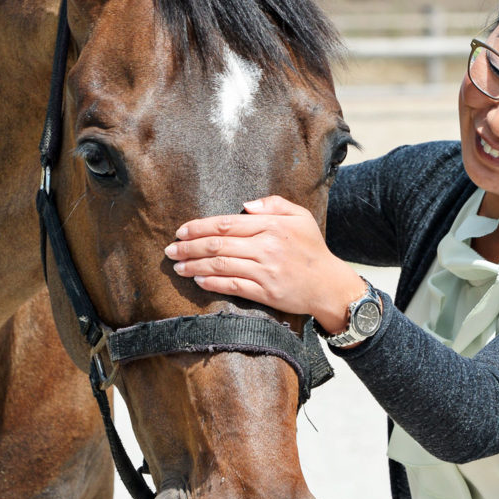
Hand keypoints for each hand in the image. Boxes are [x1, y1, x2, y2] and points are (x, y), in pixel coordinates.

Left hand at [164, 196, 366, 334]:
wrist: (329, 285)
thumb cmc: (312, 249)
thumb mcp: (300, 217)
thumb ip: (273, 204)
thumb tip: (245, 205)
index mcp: (272, 226)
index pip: (226, 223)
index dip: (199, 227)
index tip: (181, 231)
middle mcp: (266, 247)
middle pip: (217, 245)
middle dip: (189, 248)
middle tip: (170, 250)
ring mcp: (265, 271)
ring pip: (220, 266)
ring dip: (194, 266)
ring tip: (178, 267)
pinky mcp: (266, 293)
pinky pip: (232, 286)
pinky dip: (212, 283)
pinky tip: (198, 281)